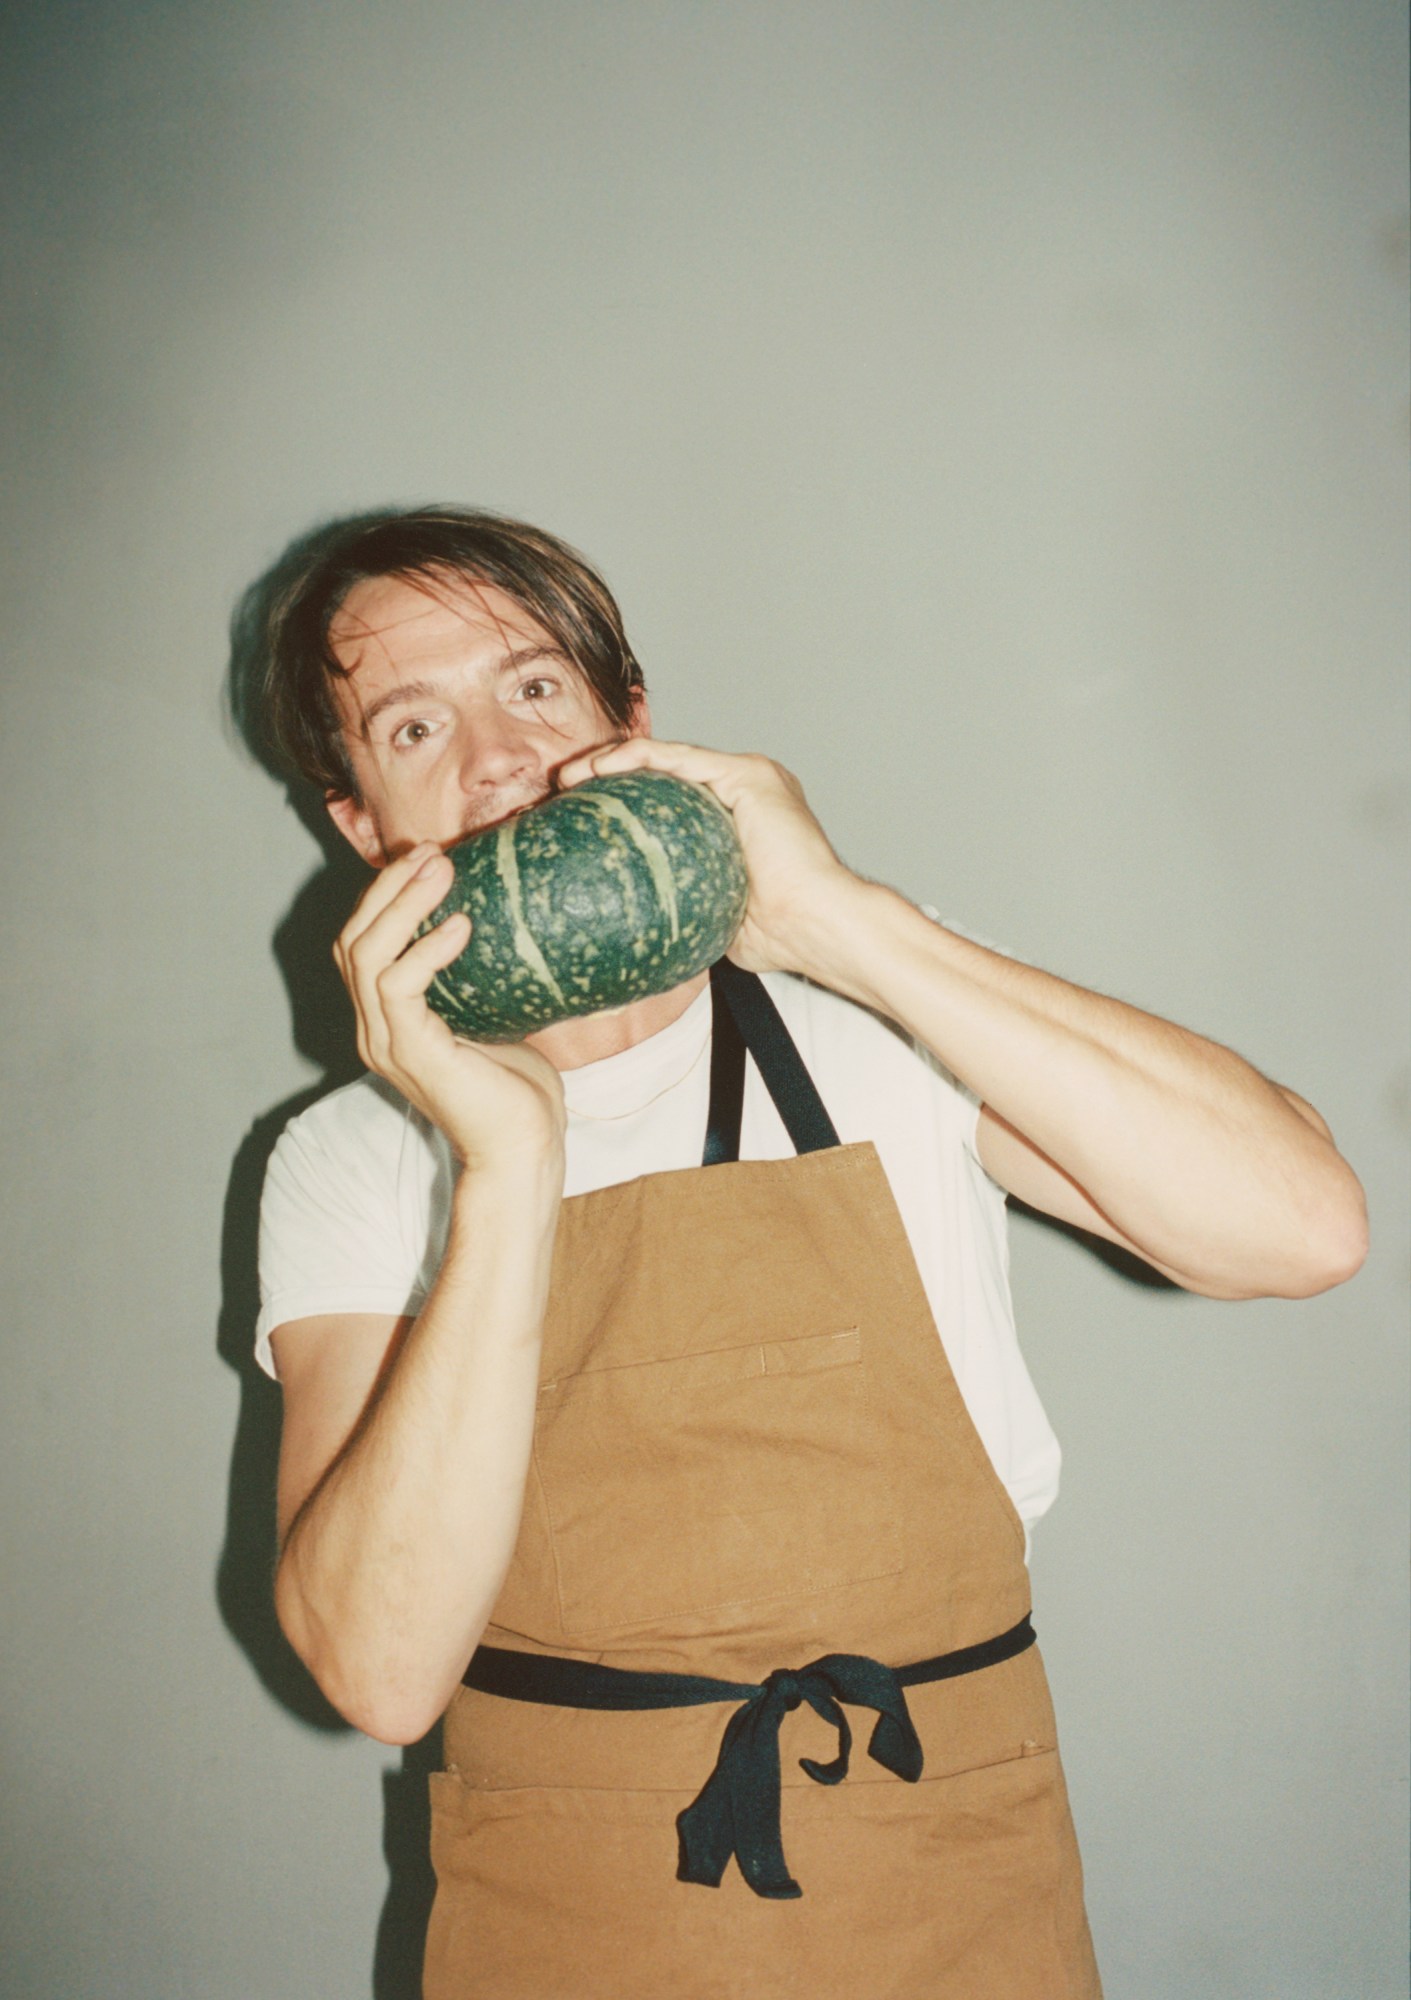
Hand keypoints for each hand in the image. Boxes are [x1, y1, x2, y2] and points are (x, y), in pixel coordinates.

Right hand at [335, 844, 566, 1171]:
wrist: (523, 1146)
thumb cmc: (516, 1087)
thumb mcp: (493, 1015)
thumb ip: (480, 976)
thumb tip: (504, 919)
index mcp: (388, 1021)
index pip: (361, 945)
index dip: (385, 897)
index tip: (426, 859)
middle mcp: (375, 1031)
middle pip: (353, 940)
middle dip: (388, 888)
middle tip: (431, 853)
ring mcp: (387, 1043)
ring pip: (367, 955)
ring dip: (402, 905)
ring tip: (441, 871)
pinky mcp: (411, 1053)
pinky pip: (399, 986)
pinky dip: (426, 949)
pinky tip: (460, 925)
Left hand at [556, 738, 861, 977]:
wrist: (816, 926)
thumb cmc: (779, 934)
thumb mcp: (714, 915)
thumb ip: (683, 904)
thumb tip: (637, 932)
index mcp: (738, 819)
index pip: (669, 799)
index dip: (623, 801)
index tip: (581, 817)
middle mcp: (744, 790)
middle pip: (664, 773)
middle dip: (610, 775)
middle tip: (566, 790)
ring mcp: (748, 778)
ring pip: (668, 759)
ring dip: (614, 760)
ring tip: (571, 775)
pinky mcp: (748, 775)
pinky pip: (679, 759)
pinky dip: (636, 758)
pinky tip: (599, 768)